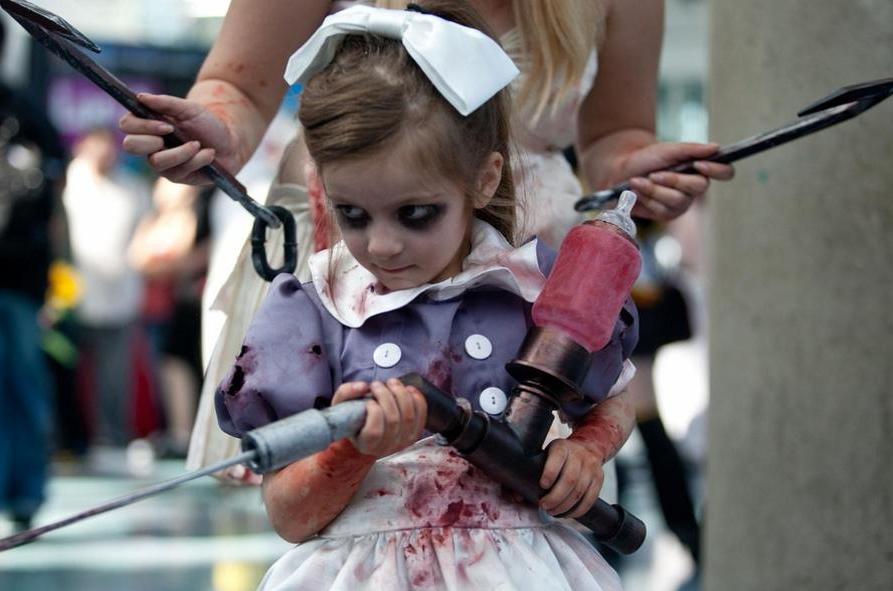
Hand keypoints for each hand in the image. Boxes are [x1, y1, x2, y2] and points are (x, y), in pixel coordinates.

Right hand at [119, 93, 238, 183]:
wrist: (231, 143)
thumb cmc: (207, 124)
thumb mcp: (189, 109)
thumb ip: (165, 103)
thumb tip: (140, 97)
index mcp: (148, 126)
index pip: (127, 125)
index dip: (142, 125)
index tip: (166, 124)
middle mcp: (150, 145)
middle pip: (130, 145)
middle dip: (152, 140)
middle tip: (173, 134)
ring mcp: (162, 163)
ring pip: (156, 161)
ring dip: (181, 152)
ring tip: (198, 144)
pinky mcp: (176, 176)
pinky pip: (178, 170)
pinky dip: (196, 160)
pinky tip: (209, 154)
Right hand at [331, 379, 426, 458]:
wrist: (366, 432)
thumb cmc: (352, 419)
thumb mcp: (340, 406)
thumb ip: (345, 393)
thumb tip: (363, 386)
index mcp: (365, 444)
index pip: (374, 432)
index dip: (374, 412)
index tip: (368, 401)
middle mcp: (385, 447)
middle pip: (393, 420)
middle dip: (386, 396)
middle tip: (377, 384)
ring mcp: (402, 442)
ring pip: (408, 417)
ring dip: (401, 394)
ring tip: (391, 383)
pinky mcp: (414, 434)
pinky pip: (421, 415)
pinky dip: (417, 399)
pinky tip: (408, 389)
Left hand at [539, 439, 604, 518]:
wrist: (588, 448)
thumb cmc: (560, 457)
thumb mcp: (546, 455)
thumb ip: (532, 473)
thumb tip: (516, 496)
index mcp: (562, 447)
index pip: (558, 457)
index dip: (550, 472)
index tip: (542, 485)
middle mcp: (579, 456)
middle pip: (570, 479)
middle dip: (555, 497)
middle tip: (544, 506)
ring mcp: (591, 467)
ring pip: (580, 491)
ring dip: (565, 506)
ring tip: (552, 512)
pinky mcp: (599, 479)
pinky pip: (590, 499)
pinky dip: (578, 510)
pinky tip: (567, 514)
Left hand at [621, 142, 734, 220]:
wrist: (621, 172)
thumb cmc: (647, 158)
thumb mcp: (668, 150)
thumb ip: (691, 149)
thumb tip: (716, 148)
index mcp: (700, 169)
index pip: (725, 172)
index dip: (717, 170)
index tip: (698, 164)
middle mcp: (695, 187)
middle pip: (699, 187)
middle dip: (674, 179)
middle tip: (654, 174)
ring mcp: (682, 202)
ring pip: (678, 200)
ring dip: (655, 190)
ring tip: (638, 181)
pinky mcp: (667, 214)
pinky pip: (662, 209)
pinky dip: (648, 198)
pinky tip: (637, 191)